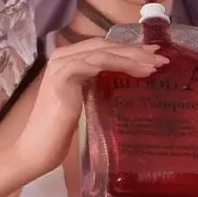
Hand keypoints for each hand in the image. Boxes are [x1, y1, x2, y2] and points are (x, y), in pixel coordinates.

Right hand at [9, 39, 167, 179]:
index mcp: (68, 61)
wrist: (36, 150)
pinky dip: (116, 64)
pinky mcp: (62, 77)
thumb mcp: (84, 103)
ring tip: (154, 66)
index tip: (153, 56)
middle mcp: (63, 57)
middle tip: (161, 58)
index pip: (103, 48)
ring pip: (102, 52)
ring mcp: (61, 65)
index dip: (129, 49)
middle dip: (135, 50)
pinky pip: (94, 63)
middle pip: (105, 46)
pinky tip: (136, 70)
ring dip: (131, 57)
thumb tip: (126, 82)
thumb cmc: (59, 133)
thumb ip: (97, 87)